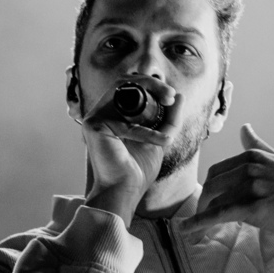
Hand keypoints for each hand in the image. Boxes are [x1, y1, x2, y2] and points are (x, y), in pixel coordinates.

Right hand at [79, 79, 181, 222]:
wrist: (125, 191)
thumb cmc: (138, 169)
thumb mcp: (161, 138)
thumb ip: (169, 118)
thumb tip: (180, 96)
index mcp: (115, 112)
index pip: (130, 86)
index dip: (152, 84)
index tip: (172, 97)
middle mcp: (102, 111)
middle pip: (124, 81)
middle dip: (152, 83)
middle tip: (171, 95)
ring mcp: (95, 117)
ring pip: (122, 89)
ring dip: (150, 90)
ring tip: (170, 101)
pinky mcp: (93, 126)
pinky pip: (125, 123)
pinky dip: (147, 132)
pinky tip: (163, 141)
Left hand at [180, 124, 273, 238]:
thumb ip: (257, 145)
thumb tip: (244, 128)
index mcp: (253, 157)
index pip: (218, 171)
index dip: (210, 188)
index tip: (208, 200)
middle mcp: (249, 168)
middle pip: (212, 185)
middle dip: (204, 201)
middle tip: (204, 215)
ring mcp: (250, 187)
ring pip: (214, 201)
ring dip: (201, 215)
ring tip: (196, 227)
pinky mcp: (252, 207)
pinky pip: (217, 215)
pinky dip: (197, 223)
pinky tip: (185, 230)